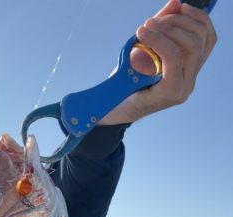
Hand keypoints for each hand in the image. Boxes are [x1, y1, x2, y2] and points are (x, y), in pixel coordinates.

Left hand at [100, 0, 216, 124]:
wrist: (108, 107)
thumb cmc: (125, 80)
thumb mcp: (145, 47)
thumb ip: (161, 27)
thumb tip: (175, 3)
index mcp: (188, 69)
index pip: (208, 38)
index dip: (197, 17)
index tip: (177, 8)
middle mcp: (189, 80)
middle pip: (200, 39)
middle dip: (176, 22)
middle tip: (150, 22)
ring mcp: (183, 88)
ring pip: (191, 46)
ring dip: (167, 29)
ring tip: (144, 28)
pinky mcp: (171, 92)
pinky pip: (173, 58)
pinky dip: (158, 41)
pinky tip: (142, 35)